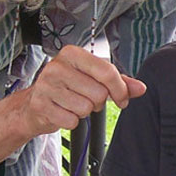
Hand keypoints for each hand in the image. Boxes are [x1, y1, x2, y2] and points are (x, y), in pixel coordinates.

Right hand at [17, 44, 145, 134]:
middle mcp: (57, 66)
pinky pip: (71, 121)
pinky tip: (63, 111)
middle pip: (99, 93)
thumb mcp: (94, 78)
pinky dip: (71, 121)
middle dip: (98, 101)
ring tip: (73, 103)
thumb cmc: (68, 87)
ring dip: (84, 111)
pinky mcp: (41, 106)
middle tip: (86, 97)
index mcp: (72, 54)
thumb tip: (141, 88)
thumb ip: (120, 81)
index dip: (120, 89)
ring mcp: (46, 86)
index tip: (122, 98)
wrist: (34, 103)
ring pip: (86, 108)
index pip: (107, 71)